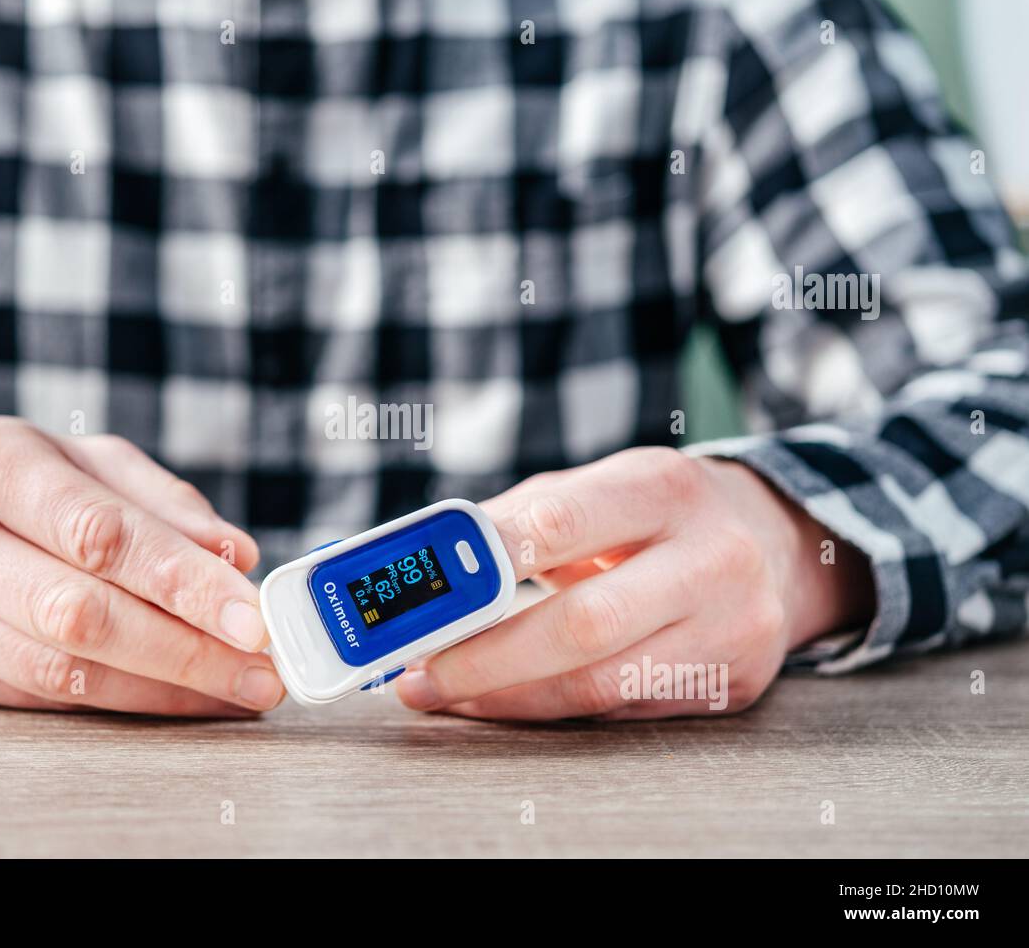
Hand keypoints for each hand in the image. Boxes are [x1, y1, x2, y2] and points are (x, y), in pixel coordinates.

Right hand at [0, 417, 283, 715]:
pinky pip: (38, 697)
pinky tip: (173, 698)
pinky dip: (117, 701)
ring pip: (59, 670)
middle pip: (80, 613)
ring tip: (234, 692)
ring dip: (162, 690)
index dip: (183, 581)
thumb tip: (237, 556)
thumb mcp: (74, 459)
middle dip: (186, 651)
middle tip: (262, 673)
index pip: (100, 533)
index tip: (253, 617)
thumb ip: (159, 502)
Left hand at [395, 447, 874, 719]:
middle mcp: (711, 558)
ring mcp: (731, 627)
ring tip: (445, 695)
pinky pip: (623, 710)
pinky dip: (553, 709)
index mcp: (664, 487)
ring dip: (508, 699)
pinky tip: (506, 702)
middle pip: (583, 625)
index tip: (423, 597)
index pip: (562, 524)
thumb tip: (434, 567)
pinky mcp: (732, 684)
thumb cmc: (660, 514)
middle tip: (421, 673)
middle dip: (486, 659)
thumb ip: (522, 519)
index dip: (485, 564)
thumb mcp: (602, 487)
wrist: (777, 543)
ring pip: (602, 686)